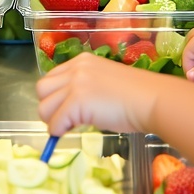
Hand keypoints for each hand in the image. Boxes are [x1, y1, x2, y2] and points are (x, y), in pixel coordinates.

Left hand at [36, 53, 160, 134]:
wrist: (151, 100)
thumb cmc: (136, 96)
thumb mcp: (104, 83)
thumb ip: (85, 89)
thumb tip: (69, 110)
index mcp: (82, 61)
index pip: (52, 77)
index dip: (56, 96)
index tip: (66, 108)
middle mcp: (75, 68)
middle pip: (42, 89)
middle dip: (50, 107)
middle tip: (65, 119)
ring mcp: (75, 84)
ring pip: (44, 107)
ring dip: (53, 120)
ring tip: (70, 126)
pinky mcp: (76, 102)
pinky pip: (55, 123)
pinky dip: (59, 132)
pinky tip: (70, 132)